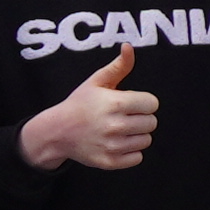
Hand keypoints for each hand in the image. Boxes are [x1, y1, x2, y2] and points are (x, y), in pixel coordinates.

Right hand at [22, 44, 156, 171]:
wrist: (57, 131)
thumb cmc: (79, 104)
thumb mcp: (96, 81)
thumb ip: (118, 66)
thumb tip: (129, 47)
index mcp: (115, 103)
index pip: (152, 104)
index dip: (143, 101)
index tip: (131, 103)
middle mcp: (115, 126)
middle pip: (151, 123)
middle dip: (141, 118)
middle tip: (125, 116)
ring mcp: (112, 146)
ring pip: (146, 140)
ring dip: (136, 135)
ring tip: (120, 130)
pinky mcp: (110, 162)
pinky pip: (137, 158)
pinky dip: (131, 152)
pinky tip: (117, 143)